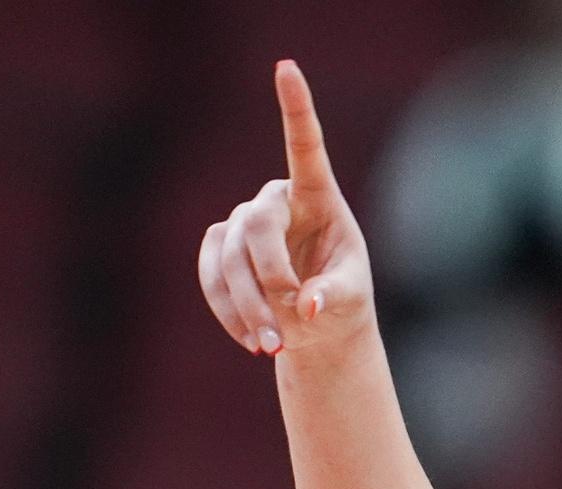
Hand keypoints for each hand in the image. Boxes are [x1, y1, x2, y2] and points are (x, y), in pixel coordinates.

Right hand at [198, 59, 376, 358]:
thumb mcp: (350, 300)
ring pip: (230, 256)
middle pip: (257, 226)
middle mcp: (277, 200)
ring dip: (246, 307)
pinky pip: (211, 274)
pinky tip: (250, 340)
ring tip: (272, 348)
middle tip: (285, 330)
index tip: (286, 67)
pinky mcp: (220, 248)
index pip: (305, 147)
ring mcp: (244, 221)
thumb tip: (306, 306)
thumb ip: (333, 298)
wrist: (317, 326)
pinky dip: (228, 310)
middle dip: (267, 279)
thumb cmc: (340, 300)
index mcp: (318, 196)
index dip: (295, 108)